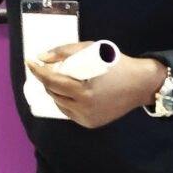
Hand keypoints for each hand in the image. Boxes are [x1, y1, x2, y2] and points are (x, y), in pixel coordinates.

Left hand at [25, 45, 166, 129]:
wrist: (143, 85)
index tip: (29, 62)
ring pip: (59, 103)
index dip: (38, 71)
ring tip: (59, 79)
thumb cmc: (118, 65)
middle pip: (53, 93)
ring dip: (54, 91)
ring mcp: (87, 118)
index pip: (52, 82)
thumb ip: (64, 51)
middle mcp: (84, 109)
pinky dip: (65, 101)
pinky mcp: (91, 123)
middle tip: (48, 68)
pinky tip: (67, 92)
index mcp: (84, 92)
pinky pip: (70, 111)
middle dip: (46, 80)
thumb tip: (41, 57)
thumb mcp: (92, 50)